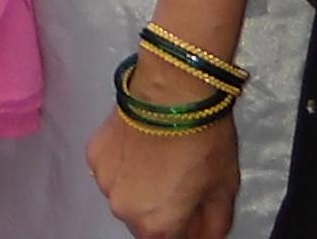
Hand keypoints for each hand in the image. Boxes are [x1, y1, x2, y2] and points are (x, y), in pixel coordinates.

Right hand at [87, 59, 242, 238]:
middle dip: (162, 209)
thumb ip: (214, 225)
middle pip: (145, 222)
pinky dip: (125, 165)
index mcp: (156, 226)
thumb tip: (204, 235)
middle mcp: (123, 210)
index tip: (195, 208)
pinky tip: (142, 145)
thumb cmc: (203, 142)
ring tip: (159, 160)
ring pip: (126, 195)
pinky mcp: (93, 153)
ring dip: (140, 187)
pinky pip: (112, 171)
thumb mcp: (224, 191)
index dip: (188, 227)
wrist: (172, 91)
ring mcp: (104, 180)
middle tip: (181, 180)